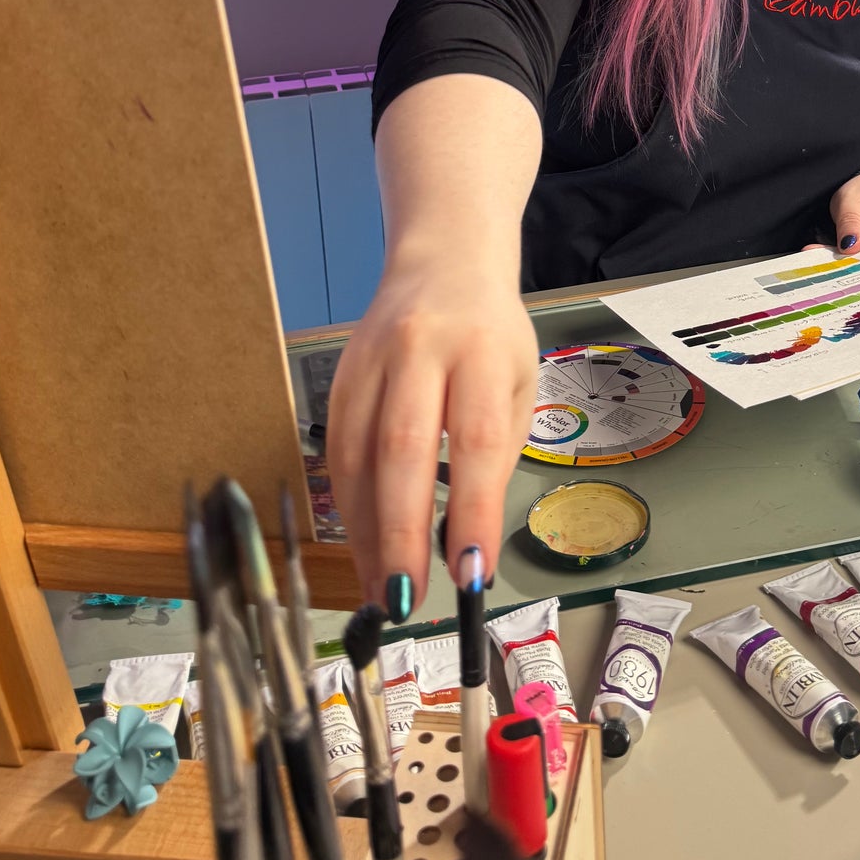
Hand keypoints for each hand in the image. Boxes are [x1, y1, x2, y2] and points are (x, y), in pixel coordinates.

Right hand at [325, 243, 539, 612]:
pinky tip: (364, 544)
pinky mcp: (340, 374)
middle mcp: (420, 350)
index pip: (478, 440)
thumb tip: (466, 544)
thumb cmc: (491, 332)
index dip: (472, 511)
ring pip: (357, 455)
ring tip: (382, 589)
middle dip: (401, 532)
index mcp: (481, 350)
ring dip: (366, 532)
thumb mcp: (522, 381)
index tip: (471, 573)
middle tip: (406, 599)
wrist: (443, 259)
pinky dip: (349, 506)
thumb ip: (498, 455)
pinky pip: (337, 450)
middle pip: (403, 449)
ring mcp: (371, 360)